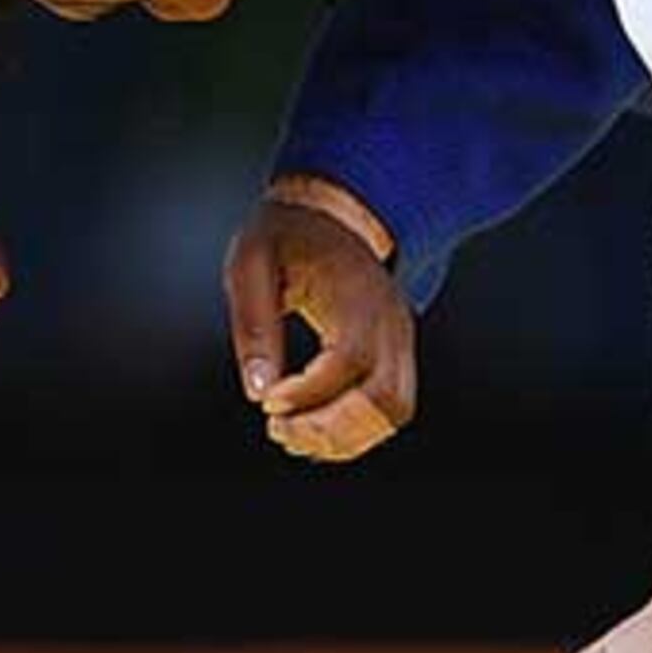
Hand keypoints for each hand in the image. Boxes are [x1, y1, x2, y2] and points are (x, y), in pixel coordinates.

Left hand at [222, 179, 413, 460]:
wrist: (329, 214)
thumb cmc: (284, 238)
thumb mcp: (251, 265)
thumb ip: (253, 325)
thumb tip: (259, 392)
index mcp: (357, 292)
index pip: (349, 359)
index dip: (310, 392)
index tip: (269, 402)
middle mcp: (390, 320)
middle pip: (385, 398)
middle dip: (330, 429)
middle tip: (278, 427)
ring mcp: (400, 338)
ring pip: (394, 412)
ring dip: (345, 438)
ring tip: (292, 433)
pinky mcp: (396, 353)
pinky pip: (390, 408)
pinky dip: (355, 431)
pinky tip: (311, 428)